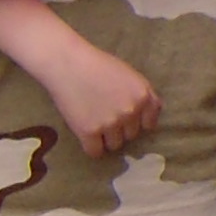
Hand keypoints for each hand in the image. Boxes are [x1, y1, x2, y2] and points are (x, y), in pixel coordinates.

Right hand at [38, 40, 162, 157]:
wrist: (66, 63)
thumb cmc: (97, 65)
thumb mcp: (130, 75)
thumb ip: (142, 96)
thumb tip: (148, 121)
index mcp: (143, 95)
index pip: (149, 124)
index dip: (136, 122)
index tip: (125, 118)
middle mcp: (131, 111)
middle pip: (130, 136)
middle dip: (119, 129)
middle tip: (103, 115)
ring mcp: (111, 122)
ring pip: (114, 145)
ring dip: (105, 138)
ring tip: (93, 122)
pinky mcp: (89, 131)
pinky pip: (95, 152)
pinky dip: (91, 147)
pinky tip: (86, 135)